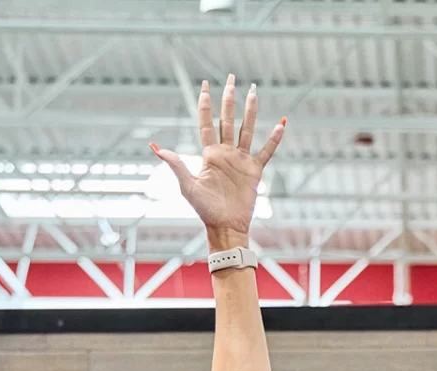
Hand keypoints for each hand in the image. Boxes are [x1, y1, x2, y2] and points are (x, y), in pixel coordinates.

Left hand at [150, 75, 284, 237]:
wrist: (225, 226)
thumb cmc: (204, 209)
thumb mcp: (187, 185)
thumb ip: (175, 164)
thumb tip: (156, 147)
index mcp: (209, 154)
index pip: (206, 122)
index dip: (205, 104)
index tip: (205, 85)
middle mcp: (225, 153)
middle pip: (227, 120)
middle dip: (228, 99)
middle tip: (231, 78)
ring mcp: (241, 160)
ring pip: (246, 129)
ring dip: (250, 111)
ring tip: (253, 92)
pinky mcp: (254, 171)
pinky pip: (266, 152)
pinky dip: (273, 139)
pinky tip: (281, 124)